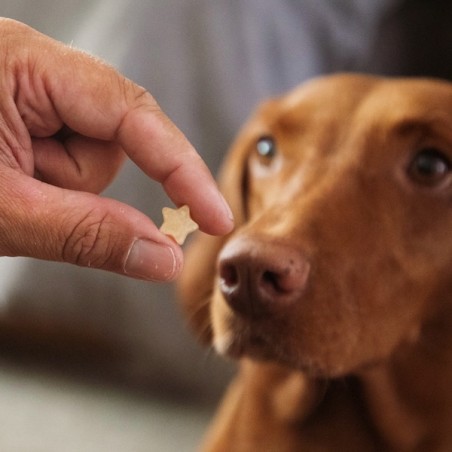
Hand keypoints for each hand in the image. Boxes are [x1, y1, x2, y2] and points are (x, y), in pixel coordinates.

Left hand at [0, 18, 232, 280]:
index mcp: (24, 64)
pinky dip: (49, 182)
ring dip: (59, 186)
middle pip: (112, 139)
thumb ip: (89, 235)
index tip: (216, 215)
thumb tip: (165, 259)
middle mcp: (35, 67)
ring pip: (91, 155)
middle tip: (24, 201)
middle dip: (80, 183)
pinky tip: (10, 179)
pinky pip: (69, 158)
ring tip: (6, 188)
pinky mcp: (28, 112)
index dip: (182, 169)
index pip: (134, 115)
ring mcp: (31, 89)